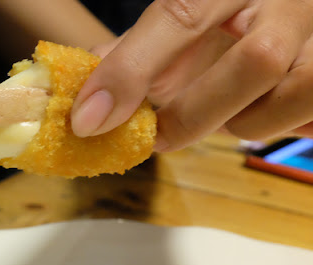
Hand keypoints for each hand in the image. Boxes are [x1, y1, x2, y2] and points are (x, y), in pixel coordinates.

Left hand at [71, 0, 312, 150]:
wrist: (280, 10)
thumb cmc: (228, 18)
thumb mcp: (183, 21)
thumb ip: (138, 54)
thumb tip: (89, 104)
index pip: (181, 14)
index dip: (130, 70)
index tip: (89, 120)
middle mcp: (290, 0)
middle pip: (259, 58)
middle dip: (196, 114)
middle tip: (159, 135)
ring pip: (298, 92)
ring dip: (249, 122)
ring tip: (228, 114)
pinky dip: (286, 126)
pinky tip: (268, 111)